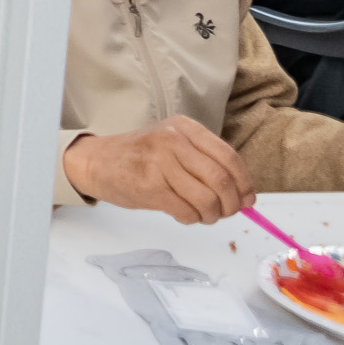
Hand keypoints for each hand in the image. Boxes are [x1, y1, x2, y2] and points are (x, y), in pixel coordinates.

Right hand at [62, 116, 255, 223]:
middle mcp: (172, 140)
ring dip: (211, 215)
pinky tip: (184, 214)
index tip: (247, 198)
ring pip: (206, 199)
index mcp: (184, 127)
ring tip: (203, 215)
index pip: (229, 157)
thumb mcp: (173, 145)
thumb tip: (247, 196)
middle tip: (226, 212)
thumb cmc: (140, 157)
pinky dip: (191, 218)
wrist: (96, 162)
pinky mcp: (149, 186)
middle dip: (231, 204)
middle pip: (221, 180)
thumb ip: (206, 163)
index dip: (244, 183)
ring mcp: (159, 162)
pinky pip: (186, 210)